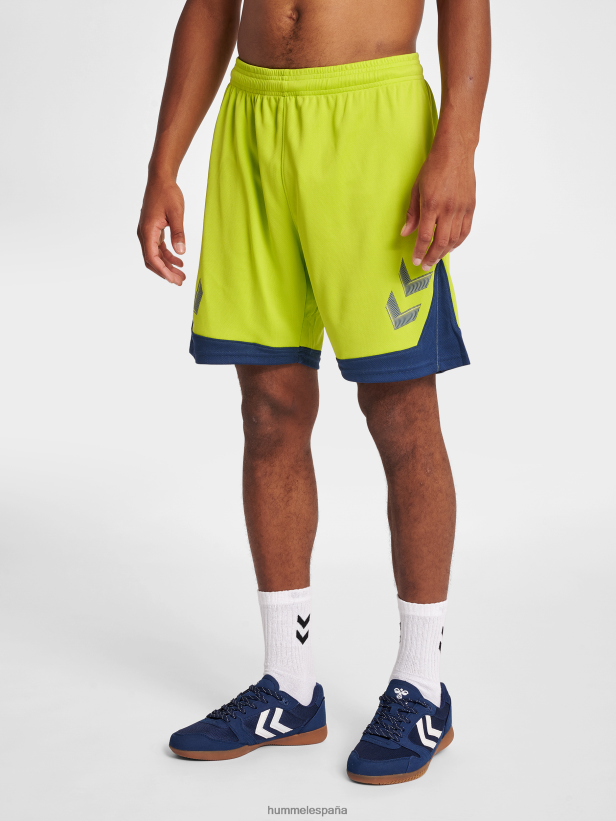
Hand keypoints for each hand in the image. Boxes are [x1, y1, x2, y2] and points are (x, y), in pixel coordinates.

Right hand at [137, 176, 185, 285]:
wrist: (160, 179)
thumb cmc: (167, 193)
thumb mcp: (176, 213)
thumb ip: (178, 233)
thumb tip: (181, 252)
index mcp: (147, 230)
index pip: (152, 257)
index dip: (162, 271)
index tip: (173, 279)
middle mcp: (144, 233)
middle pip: (152, 260)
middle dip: (165, 272)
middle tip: (180, 281)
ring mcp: (147, 232)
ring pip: (155, 255)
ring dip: (167, 266)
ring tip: (181, 274)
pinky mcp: (152, 230)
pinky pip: (158, 247)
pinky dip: (167, 255)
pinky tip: (179, 260)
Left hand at [401, 147, 475, 271]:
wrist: (455, 152)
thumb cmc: (433, 168)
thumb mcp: (416, 189)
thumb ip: (412, 213)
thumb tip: (405, 233)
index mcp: (431, 204)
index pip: (424, 235)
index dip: (420, 251)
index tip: (416, 260)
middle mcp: (448, 209)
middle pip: (440, 242)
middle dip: (432, 256)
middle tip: (426, 265)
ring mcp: (461, 208)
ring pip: (454, 239)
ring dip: (445, 252)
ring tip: (436, 258)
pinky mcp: (470, 206)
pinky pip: (465, 230)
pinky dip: (458, 242)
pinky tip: (451, 246)